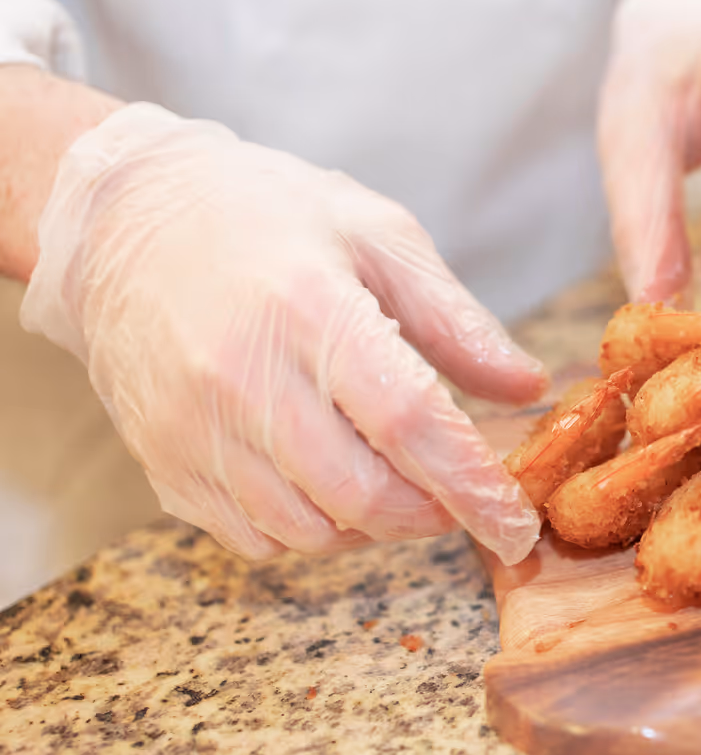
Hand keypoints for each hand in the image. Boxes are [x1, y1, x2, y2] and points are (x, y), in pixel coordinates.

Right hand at [20, 104, 548, 561]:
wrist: (121, 221)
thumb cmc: (264, 216)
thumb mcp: (376, 234)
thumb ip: (454, 317)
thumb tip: (526, 385)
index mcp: (311, 311)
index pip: (409, 424)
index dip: (473, 486)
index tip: (518, 526)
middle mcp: (243, 381)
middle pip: (361, 494)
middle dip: (431, 514)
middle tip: (461, 493)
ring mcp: (194, 431)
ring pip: (309, 530)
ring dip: (374, 526)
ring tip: (397, 480)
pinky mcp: (163, 464)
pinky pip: (253, 538)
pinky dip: (310, 530)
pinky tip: (329, 483)